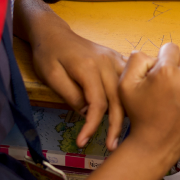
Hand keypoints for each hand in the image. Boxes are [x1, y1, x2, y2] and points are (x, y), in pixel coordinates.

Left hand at [29, 20, 126, 150]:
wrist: (54, 32)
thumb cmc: (48, 54)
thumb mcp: (51, 76)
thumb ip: (71, 95)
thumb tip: (89, 113)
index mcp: (88, 67)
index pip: (98, 103)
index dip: (92, 125)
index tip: (82, 142)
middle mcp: (107, 62)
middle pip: (118, 99)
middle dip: (115, 126)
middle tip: (111, 146)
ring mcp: (114, 59)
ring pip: (128, 90)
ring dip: (127, 111)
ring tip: (122, 132)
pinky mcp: (116, 58)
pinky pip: (129, 80)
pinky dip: (131, 96)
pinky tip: (130, 109)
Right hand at [119, 43, 179, 168]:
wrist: (154, 145)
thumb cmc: (140, 116)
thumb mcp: (125, 85)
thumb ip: (135, 60)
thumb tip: (151, 53)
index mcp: (166, 72)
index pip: (170, 48)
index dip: (163, 59)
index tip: (160, 73)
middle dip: (177, 66)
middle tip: (169, 85)